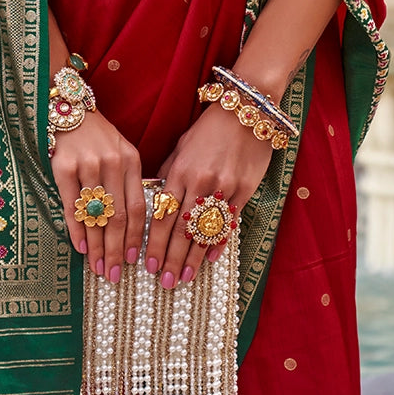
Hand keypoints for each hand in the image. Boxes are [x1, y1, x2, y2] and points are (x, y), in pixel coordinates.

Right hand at [50, 109, 145, 284]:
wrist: (67, 107)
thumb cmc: (96, 135)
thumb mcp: (121, 151)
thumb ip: (128, 182)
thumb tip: (130, 227)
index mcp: (131, 160)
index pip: (138, 208)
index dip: (135, 238)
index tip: (132, 261)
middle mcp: (112, 163)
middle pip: (118, 217)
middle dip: (116, 250)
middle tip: (114, 274)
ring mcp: (88, 165)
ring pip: (96, 216)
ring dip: (96, 247)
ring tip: (97, 268)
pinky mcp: (64, 167)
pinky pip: (71, 206)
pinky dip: (76, 230)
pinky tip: (79, 247)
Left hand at [146, 103, 273, 287]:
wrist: (245, 112)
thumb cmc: (208, 129)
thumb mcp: (181, 146)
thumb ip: (168, 173)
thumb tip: (156, 199)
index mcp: (180, 171)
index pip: (162, 216)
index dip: (154, 244)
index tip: (147, 265)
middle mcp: (200, 183)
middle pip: (181, 230)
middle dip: (170, 259)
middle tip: (164, 282)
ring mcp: (224, 188)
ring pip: (204, 231)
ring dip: (193, 258)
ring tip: (184, 277)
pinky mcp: (245, 190)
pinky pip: (228, 222)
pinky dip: (218, 242)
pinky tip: (209, 259)